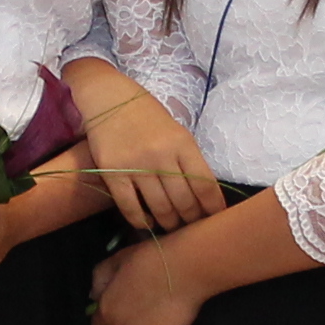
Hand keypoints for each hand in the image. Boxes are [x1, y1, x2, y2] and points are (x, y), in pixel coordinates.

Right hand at [78, 85, 223, 233]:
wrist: (109, 98)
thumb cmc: (147, 116)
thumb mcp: (177, 132)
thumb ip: (188, 160)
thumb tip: (202, 195)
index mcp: (183, 144)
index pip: (205, 185)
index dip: (213, 208)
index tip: (215, 218)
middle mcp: (162, 156)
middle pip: (184, 202)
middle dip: (191, 219)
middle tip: (191, 225)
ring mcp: (136, 166)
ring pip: (160, 208)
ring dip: (169, 223)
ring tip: (171, 225)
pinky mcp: (113, 173)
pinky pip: (130, 208)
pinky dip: (142, 221)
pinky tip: (148, 222)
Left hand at [88, 234, 201, 324]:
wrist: (184, 268)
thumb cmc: (150, 258)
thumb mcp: (117, 260)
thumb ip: (100, 279)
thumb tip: (95, 296)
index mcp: (108, 311)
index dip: (110, 318)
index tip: (123, 307)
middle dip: (131, 322)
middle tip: (147, 303)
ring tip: (164, 309)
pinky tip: (175, 319)